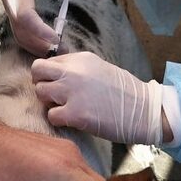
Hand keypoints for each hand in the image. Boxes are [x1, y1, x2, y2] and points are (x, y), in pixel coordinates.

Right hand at [2, 0, 98, 54]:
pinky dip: (30, 39)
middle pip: (20, 29)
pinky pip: (18, 28)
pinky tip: (46, 44)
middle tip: (61, 51)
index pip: (26, 16)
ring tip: (56, 51)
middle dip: (39, 43)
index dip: (39, 30)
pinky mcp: (11, 6)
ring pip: (17, 32)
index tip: (56, 38)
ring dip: (34, 45)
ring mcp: (8, 3)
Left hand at [32, 52, 178, 144]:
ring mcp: (73, 92)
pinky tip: (73, 120)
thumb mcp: (101, 69)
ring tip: (65, 108)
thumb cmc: (125, 93)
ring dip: (49, 103)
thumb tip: (57, 74)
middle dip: (41, 84)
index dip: (49, 75)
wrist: (143, 111)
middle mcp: (74, 72)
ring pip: (41, 92)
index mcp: (81, 59)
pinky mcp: (75, 114)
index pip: (48, 61)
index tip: (58, 85)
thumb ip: (78, 69)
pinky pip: (51, 115)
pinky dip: (59, 120)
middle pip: (37, 71)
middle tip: (54, 96)